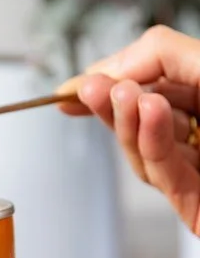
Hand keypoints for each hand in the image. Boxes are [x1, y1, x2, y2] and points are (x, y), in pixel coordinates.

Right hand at [61, 25, 199, 234]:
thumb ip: (161, 52)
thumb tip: (111, 69)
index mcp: (199, 99)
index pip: (142, 88)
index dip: (105, 84)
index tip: (70, 88)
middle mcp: (197, 135)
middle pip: (133, 121)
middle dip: (107, 103)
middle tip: (85, 91)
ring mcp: (194, 171)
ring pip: (141, 152)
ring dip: (128, 122)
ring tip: (123, 95)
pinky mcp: (195, 206)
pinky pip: (165, 175)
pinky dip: (153, 141)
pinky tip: (151, 111)